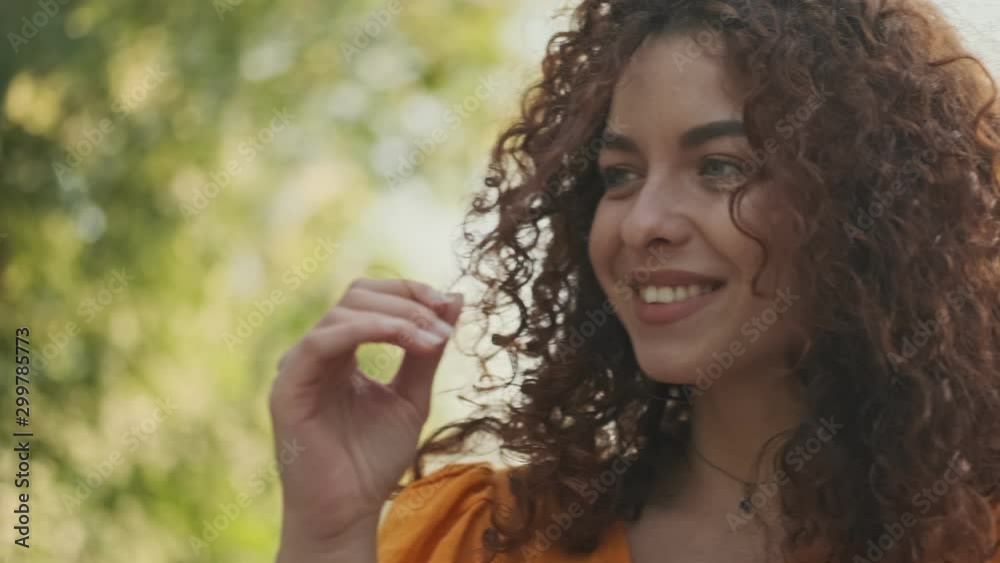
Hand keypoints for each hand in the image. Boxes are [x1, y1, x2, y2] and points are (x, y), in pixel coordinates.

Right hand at [269, 277, 462, 555]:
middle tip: (444, 323)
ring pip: (344, 312)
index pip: (371, 298)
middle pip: (358, 295)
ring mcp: (299, 365)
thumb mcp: (412, 397)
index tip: (450, 304)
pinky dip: (369, 330)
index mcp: (342, 351)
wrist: (348, 510)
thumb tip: (455, 300)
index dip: (410, 292)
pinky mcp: (289, 386)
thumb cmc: (374, 460)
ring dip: (398, 318)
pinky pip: (323, 341)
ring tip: (433, 339)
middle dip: (408, 300)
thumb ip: (427, 351)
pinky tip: (406, 339)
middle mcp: (317, 352)